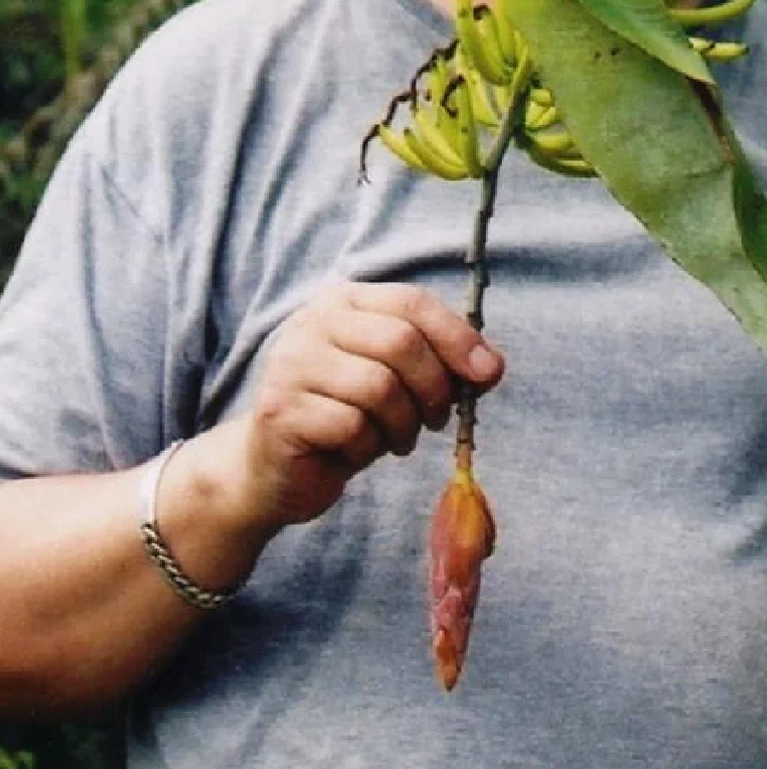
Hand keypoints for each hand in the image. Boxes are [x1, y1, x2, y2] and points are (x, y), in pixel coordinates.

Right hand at [232, 282, 504, 532]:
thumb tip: (491, 366)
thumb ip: (439, 364)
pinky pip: (351, 426)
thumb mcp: (398, 382)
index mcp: (346, 301)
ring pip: (379, 387)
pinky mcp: (281, 409)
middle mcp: (313, 321)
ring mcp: (292, 362)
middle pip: (400, 342)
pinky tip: (355, 451)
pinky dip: (367, 447)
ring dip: (402, 425)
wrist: (273, 467)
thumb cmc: (345, 417)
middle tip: (435, 420)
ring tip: (396, 439)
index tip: (489, 373)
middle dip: (433, 388)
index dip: (457, 337)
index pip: (412, 302)